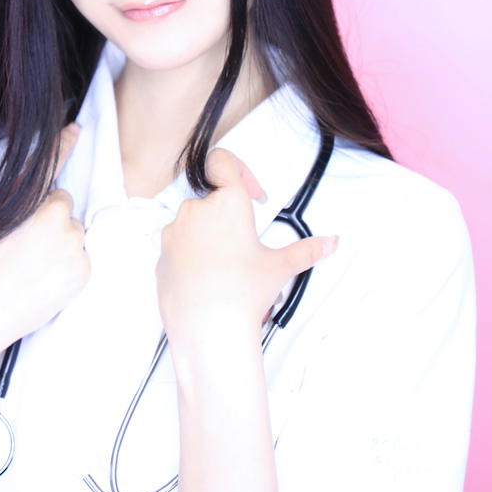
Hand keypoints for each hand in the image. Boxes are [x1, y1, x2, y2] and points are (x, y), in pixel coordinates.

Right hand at [0, 124, 89, 357]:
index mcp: (27, 202)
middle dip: (51, 222)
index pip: (48, 167)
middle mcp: (55, 218)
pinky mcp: (83, 270)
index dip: (63, 145)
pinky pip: (82, 258)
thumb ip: (21, 203)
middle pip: (64, 207)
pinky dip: (69, 268)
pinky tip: (44, 282)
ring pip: (74, 234)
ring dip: (62, 246)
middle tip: (23, 250)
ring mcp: (73, 245)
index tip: (76, 128)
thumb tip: (47, 192)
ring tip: (31, 269)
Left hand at [156, 148, 336, 345]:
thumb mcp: (280, 267)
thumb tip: (331, 242)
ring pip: (193, 223)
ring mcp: (174, 232)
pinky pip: (178, 246)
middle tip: (244, 245)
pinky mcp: (160, 254)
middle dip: (227, 217)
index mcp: (226, 203)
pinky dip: (191, 256)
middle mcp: (196, 210)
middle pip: (211, 199)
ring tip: (226, 267)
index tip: (250, 194)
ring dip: (208, 237)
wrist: (208, 331)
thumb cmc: (243, 294)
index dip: (239, 170)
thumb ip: (307, 250)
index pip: (222, 160)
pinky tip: (207, 279)